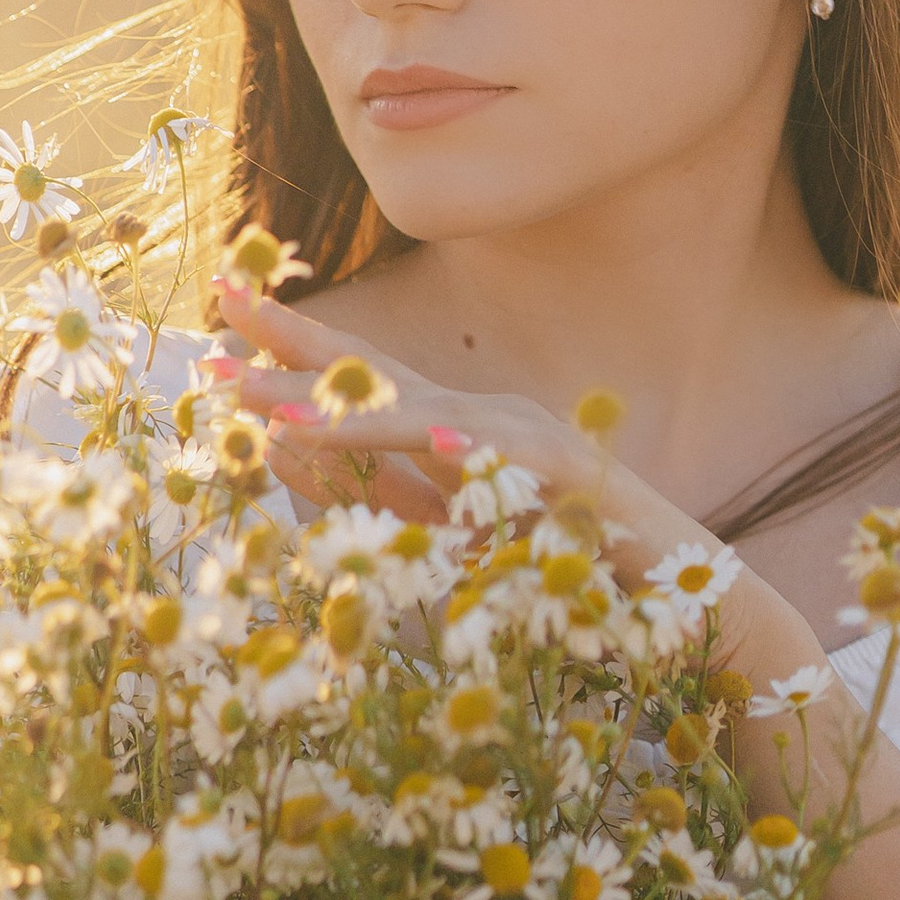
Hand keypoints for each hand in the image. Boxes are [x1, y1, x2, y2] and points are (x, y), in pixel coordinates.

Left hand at [205, 276, 826, 776]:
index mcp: (446, 430)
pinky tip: (429, 442)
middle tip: (221, 300)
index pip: (357, 377)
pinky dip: (466, 455)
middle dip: (296, 340)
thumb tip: (284, 451)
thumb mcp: (441, 533)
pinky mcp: (568, 476)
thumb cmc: (558, 568)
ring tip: (270, 407)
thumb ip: (372, 493)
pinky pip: (504, 467)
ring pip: (421, 417)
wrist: (677, 598)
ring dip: (345, 412)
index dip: (290, 342)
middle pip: (377, 372)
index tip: (222, 311)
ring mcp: (523, 438)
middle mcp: (479, 417)